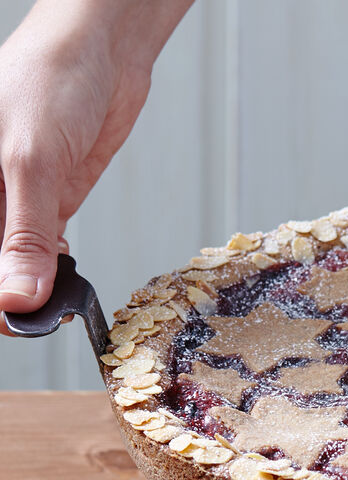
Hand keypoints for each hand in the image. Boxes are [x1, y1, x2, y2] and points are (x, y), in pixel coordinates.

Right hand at [0, 0, 191, 335]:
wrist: (100, 56)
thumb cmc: (49, 82)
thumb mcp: (30, 162)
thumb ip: (24, 235)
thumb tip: (17, 297)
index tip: (9, 319)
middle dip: (10, 293)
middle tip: (40, 316)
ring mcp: (14, 198)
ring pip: (15, 260)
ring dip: (35, 285)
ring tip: (57, 302)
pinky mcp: (49, 199)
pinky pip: (43, 247)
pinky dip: (54, 267)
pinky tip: (65, 277)